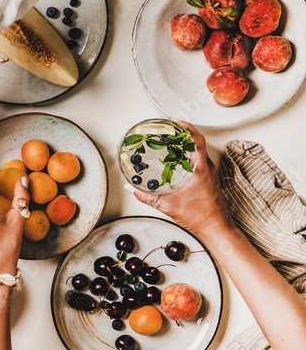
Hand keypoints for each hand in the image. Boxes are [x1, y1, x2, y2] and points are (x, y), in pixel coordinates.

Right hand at [126, 121, 231, 237]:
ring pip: (198, 151)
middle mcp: (208, 168)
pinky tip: (177, 159)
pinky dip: (187, 155)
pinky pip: (199, 160)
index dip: (186, 127)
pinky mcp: (209, 178)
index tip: (174, 122)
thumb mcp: (168, 206)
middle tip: (167, 129)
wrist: (216, 228)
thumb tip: (133, 188)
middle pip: (197, 142)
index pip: (197, 140)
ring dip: (185, 144)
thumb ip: (147, 197)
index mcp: (201, 170)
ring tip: (170, 141)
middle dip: (181, 133)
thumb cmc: (200, 217)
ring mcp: (210, 173)